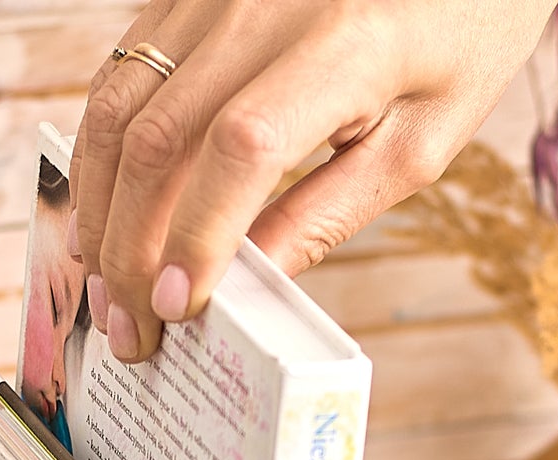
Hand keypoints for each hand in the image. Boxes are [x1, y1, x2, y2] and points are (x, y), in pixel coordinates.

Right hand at [72, 0, 555, 361]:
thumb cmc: (459, 31)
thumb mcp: (422, 137)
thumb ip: (332, 210)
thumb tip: (252, 282)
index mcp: (344, 44)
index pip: (240, 150)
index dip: (197, 237)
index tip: (179, 308)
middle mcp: (263, 3)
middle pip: (156, 139)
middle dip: (130, 250)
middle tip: (129, 328)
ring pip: (117, 108)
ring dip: (98, 211)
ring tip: (104, 288)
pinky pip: (121, 74)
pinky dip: (101, 156)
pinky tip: (104, 216)